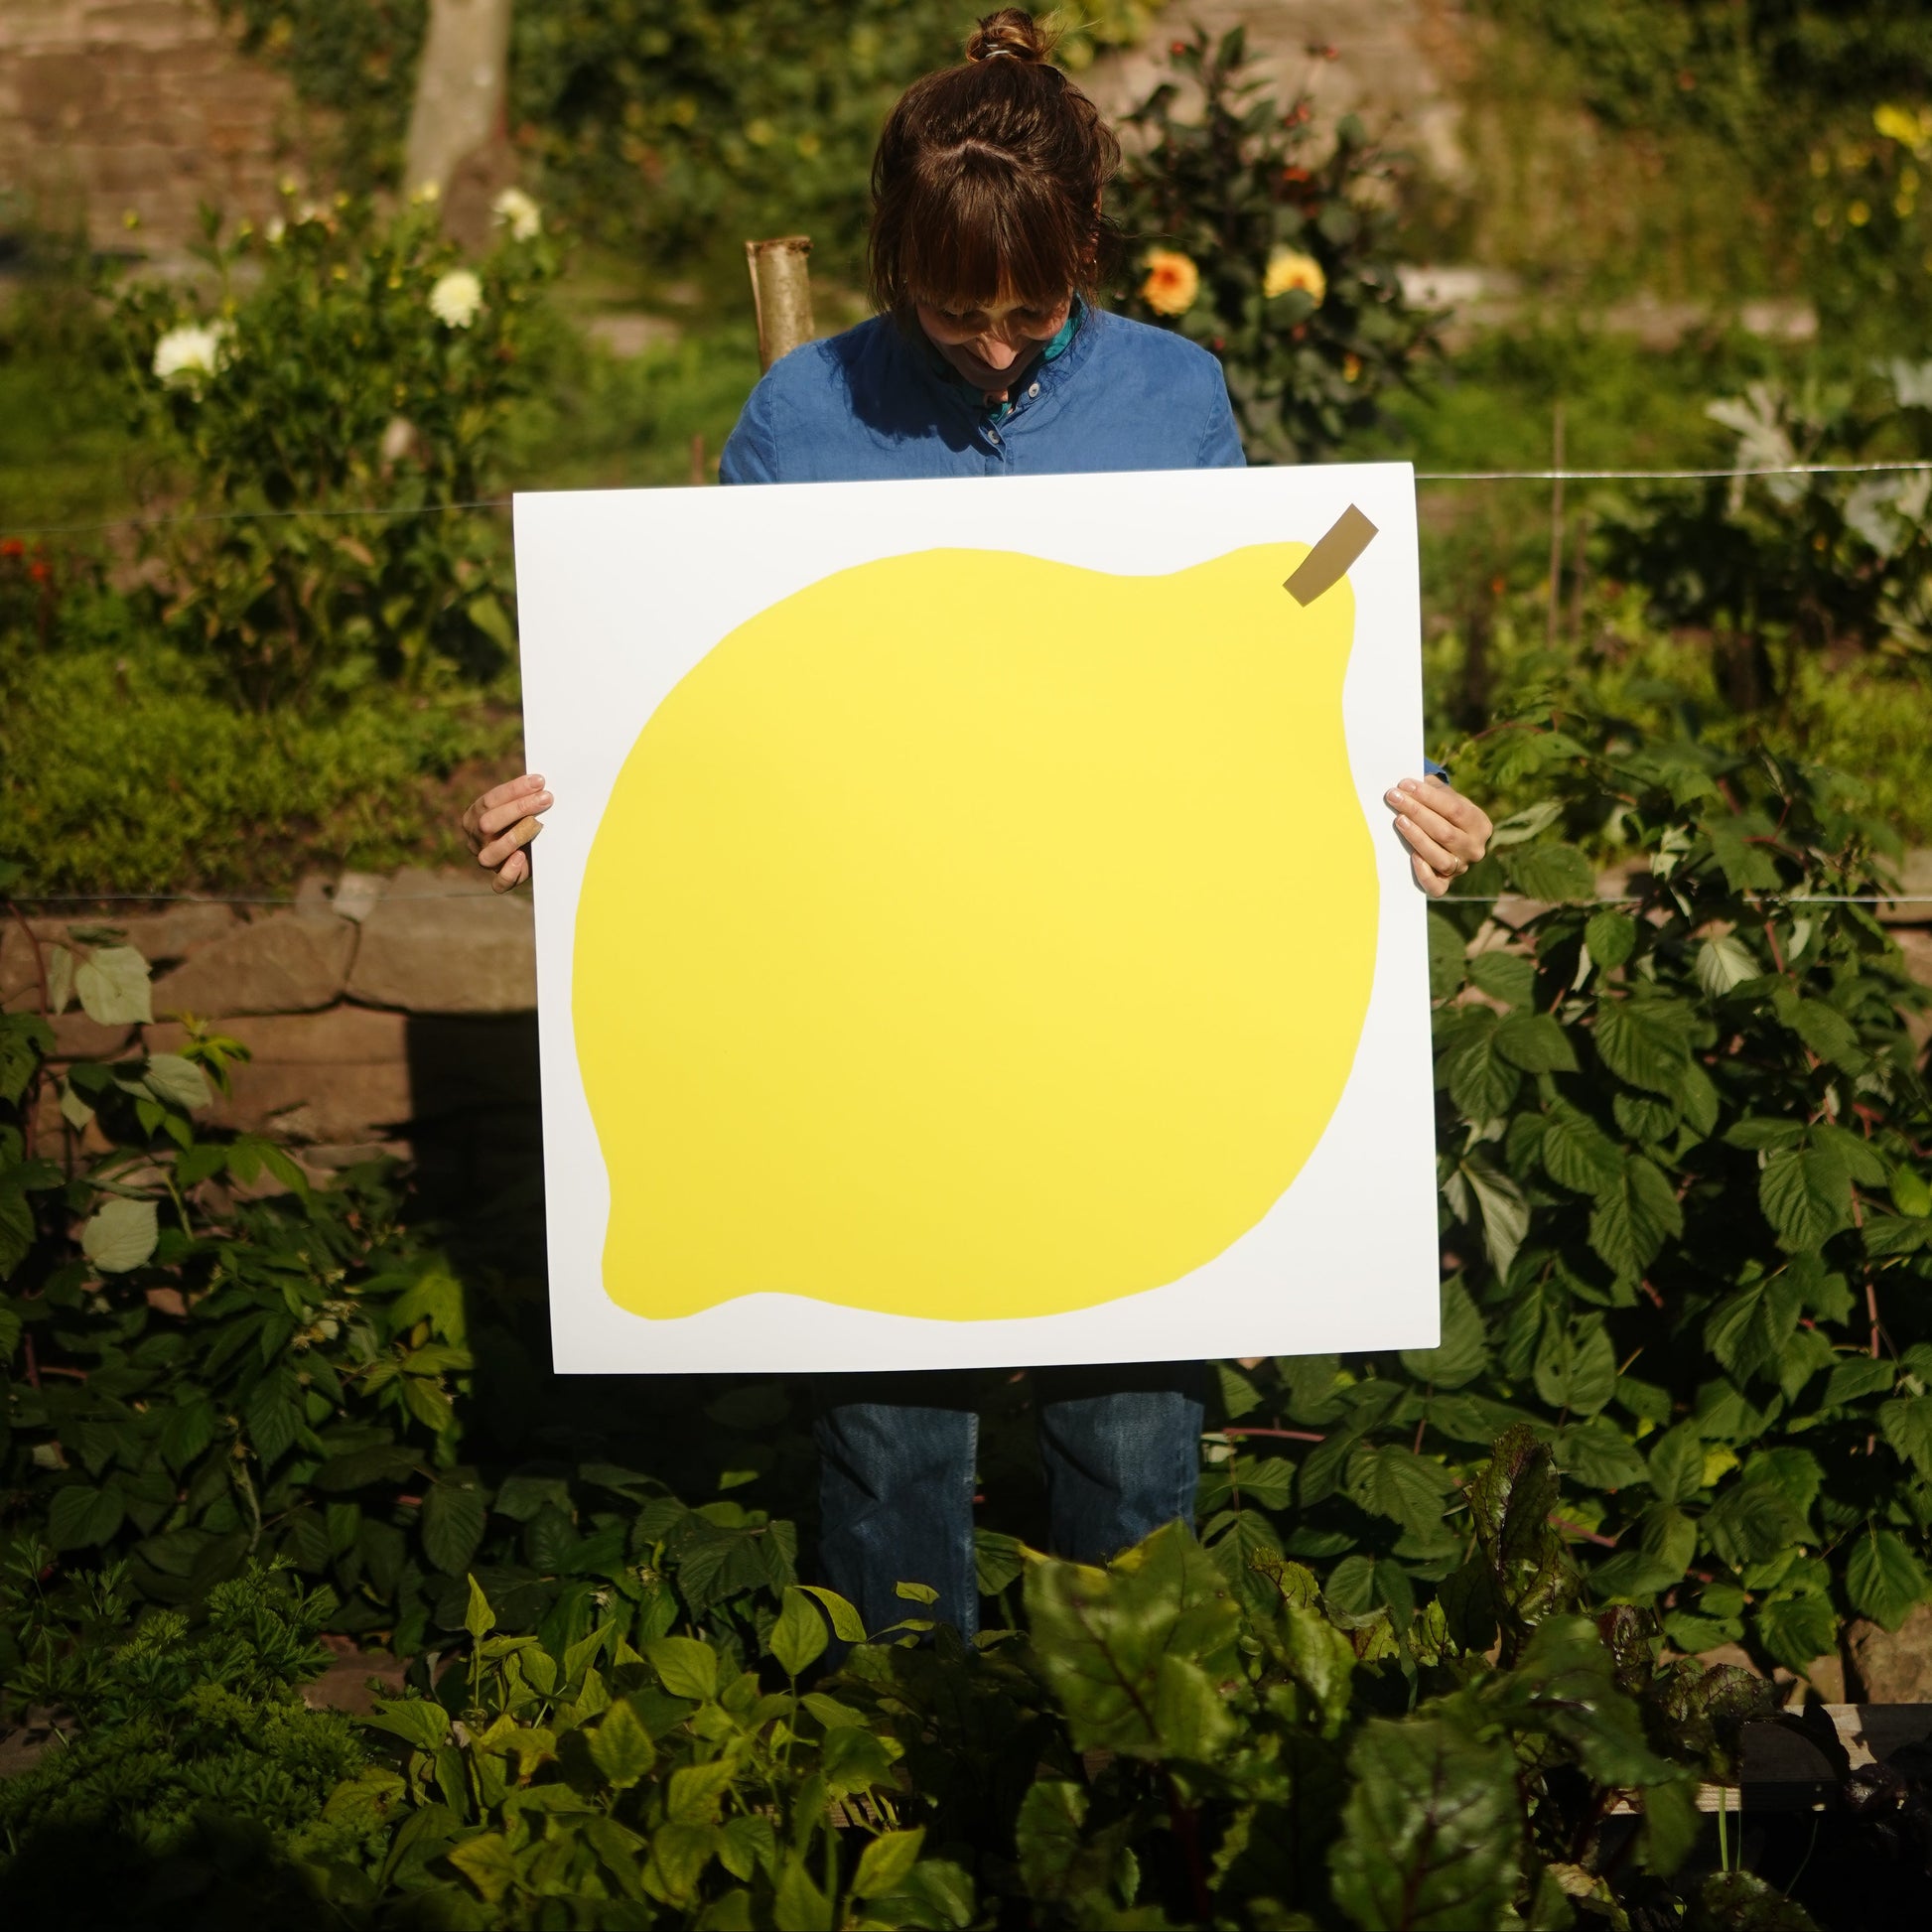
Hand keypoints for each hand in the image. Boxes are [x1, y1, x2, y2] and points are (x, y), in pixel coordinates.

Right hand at [462, 772, 552, 892]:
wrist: (530, 848)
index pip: (490, 800)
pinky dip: (509, 872)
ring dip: (513, 838)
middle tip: (546, 799)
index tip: (539, 782)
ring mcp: (485, 858)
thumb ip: (525, 796)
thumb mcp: (520, 806)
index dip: (515, 790)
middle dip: (519, 809)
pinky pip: (498, 883)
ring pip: (489, 855)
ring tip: (537, 826)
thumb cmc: (524, 819)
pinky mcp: (499, 879)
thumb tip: (541, 782)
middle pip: (488, 823)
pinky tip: (522, 858)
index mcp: (475, 814)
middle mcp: (476, 837)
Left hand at [1385, 775, 1491, 897]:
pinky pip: (1437, 886)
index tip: (1405, 785)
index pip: (1455, 809)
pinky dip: (1424, 874)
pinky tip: (1412, 857)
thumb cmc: (1441, 811)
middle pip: (1445, 832)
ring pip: (1440, 857)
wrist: (1447, 836)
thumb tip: (1406, 783)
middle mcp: (1475, 848)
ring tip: (1399, 820)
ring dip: (1417, 838)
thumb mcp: (1444, 795)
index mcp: (1479, 824)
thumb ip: (1430, 788)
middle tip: (1394, 797)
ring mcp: (1461, 868)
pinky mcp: (1447, 884)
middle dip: (1417, 812)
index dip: (1428, 796)